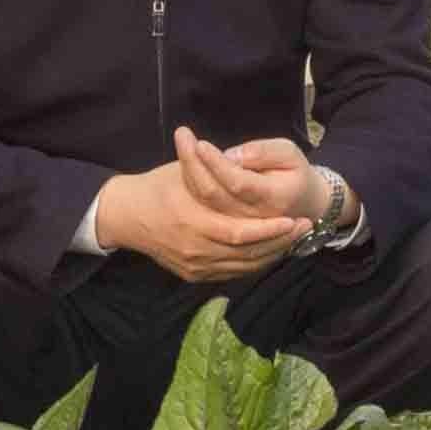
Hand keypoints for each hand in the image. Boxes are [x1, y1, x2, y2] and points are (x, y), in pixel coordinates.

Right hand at [95, 128, 315, 286]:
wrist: (126, 217)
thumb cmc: (157, 187)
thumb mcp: (181, 170)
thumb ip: (210, 166)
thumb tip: (241, 155)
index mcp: (192, 220)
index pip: (241, 232)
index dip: (270, 229)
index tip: (294, 218)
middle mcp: (194, 248)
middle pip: (247, 253)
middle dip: (279, 241)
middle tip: (304, 227)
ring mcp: (194, 265)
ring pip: (242, 266)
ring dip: (271, 253)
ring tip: (294, 238)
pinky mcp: (193, 274)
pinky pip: (231, 273)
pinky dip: (253, 263)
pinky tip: (270, 250)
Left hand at [180, 132, 330, 231]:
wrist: (303, 206)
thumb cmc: (295, 174)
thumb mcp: (290, 154)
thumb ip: (264, 152)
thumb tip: (232, 155)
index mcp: (273, 198)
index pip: (238, 183)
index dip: (217, 163)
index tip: (200, 142)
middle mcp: (253, 219)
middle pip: (214, 195)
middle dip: (195, 164)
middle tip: (183, 136)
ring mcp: (239, 229)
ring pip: (204, 205)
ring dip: (189, 173)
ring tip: (183, 143)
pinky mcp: (228, 231)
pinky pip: (202, 209)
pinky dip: (191, 187)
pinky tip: (186, 164)